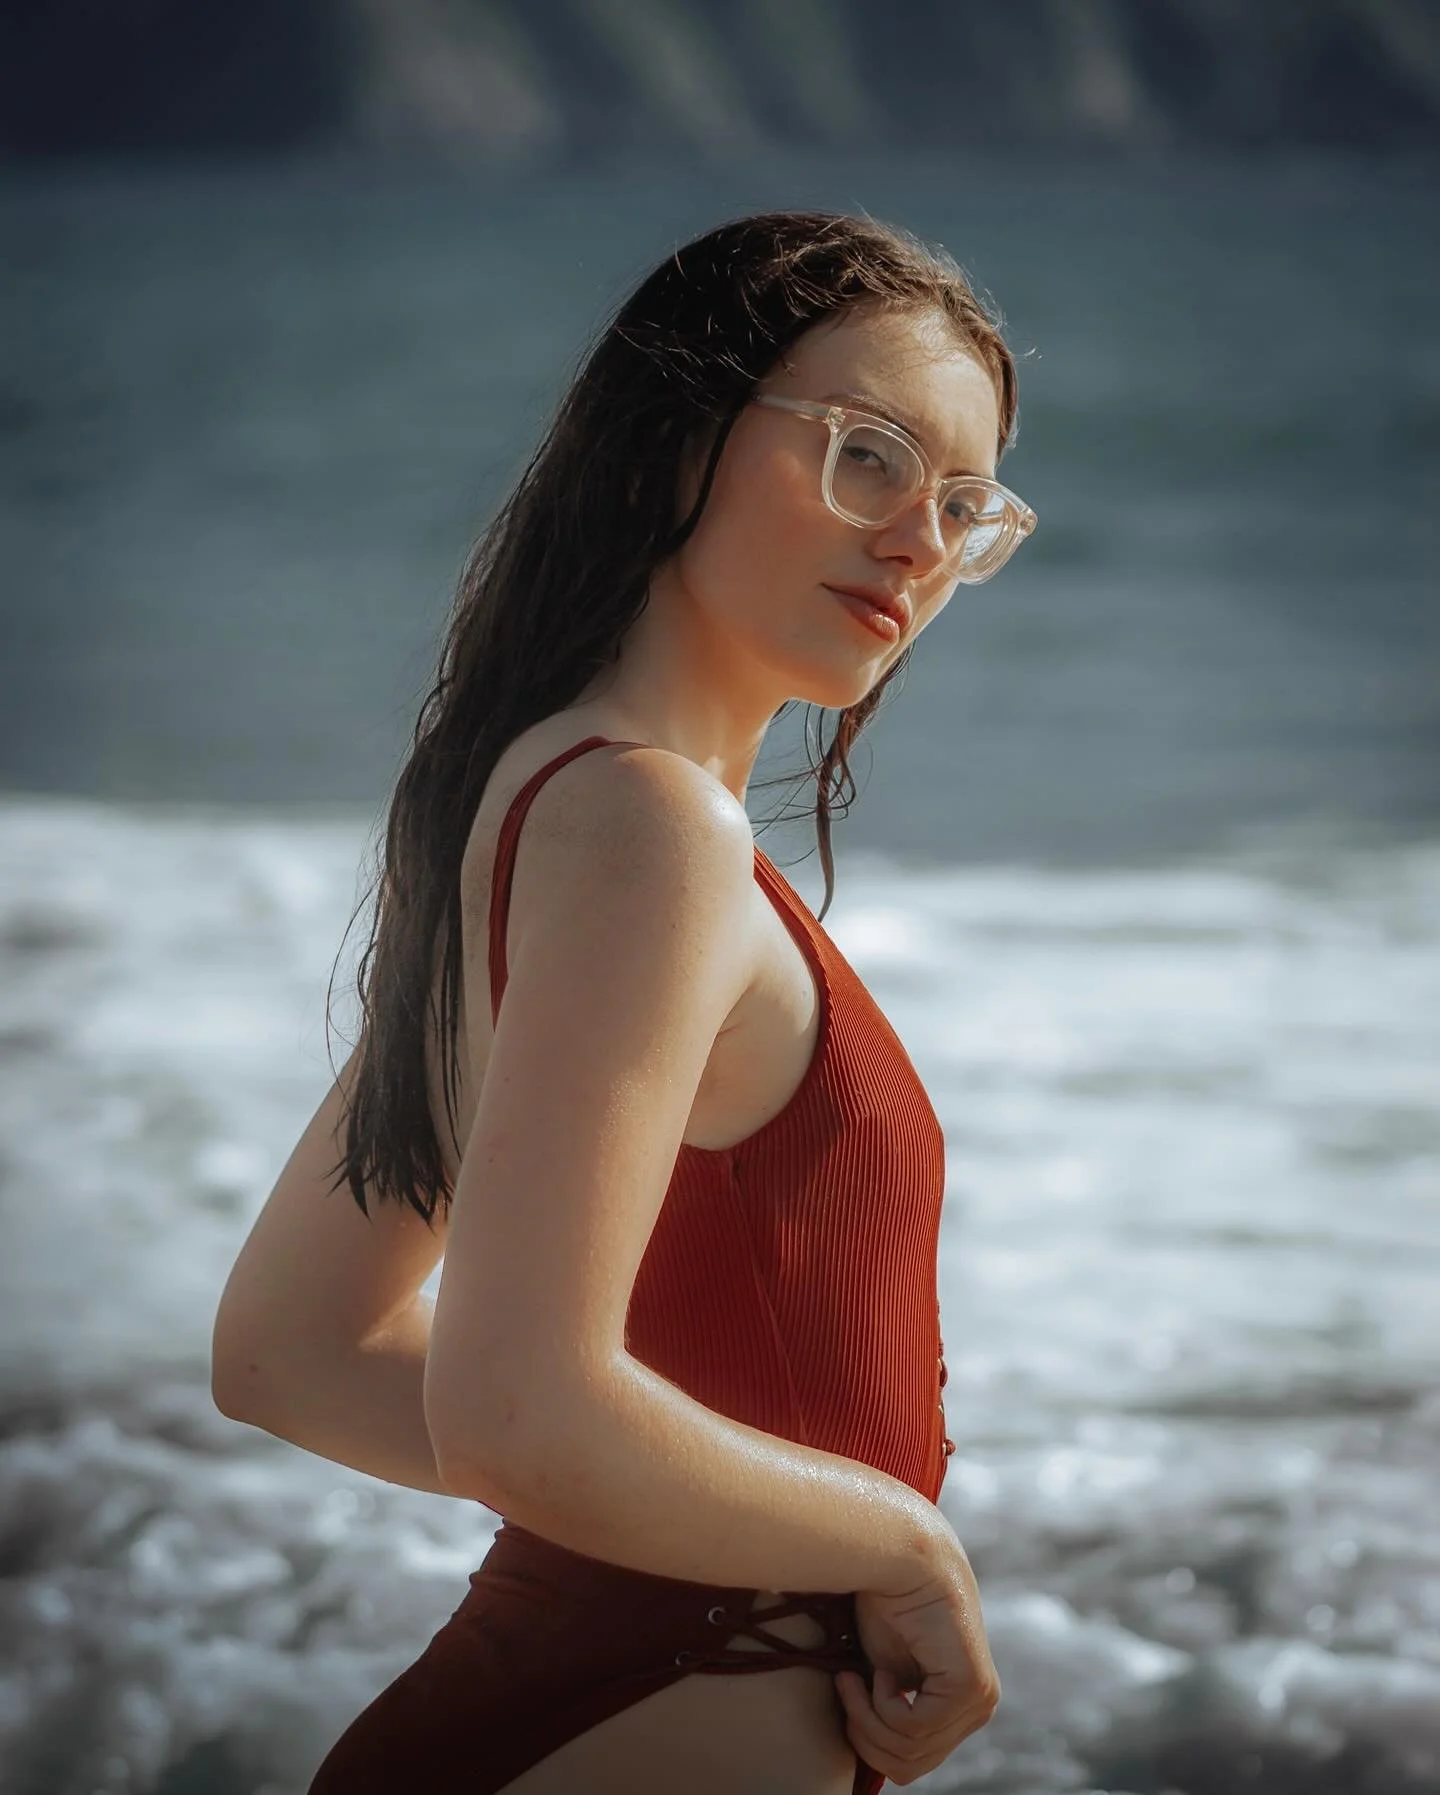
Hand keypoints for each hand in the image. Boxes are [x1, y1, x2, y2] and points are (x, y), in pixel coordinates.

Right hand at [834, 1533, 1000, 1785]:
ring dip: (867, 1717)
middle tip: (846, 1686)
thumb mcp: (884, 1668)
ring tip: (857, 1676)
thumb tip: (871, 1749)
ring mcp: (979, 1701)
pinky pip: (914, 1728)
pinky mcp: (971, 1688)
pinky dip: (882, 1704)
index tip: (847, 1690)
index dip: (869, 1738)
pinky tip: (881, 1669)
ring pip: (909, 1752)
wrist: (898, 1552)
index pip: (912, 1761)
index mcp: (959, 1705)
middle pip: (909, 1766)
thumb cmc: (885, 1599)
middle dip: (865, 1735)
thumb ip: (891, 1708)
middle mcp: (977, 1708)